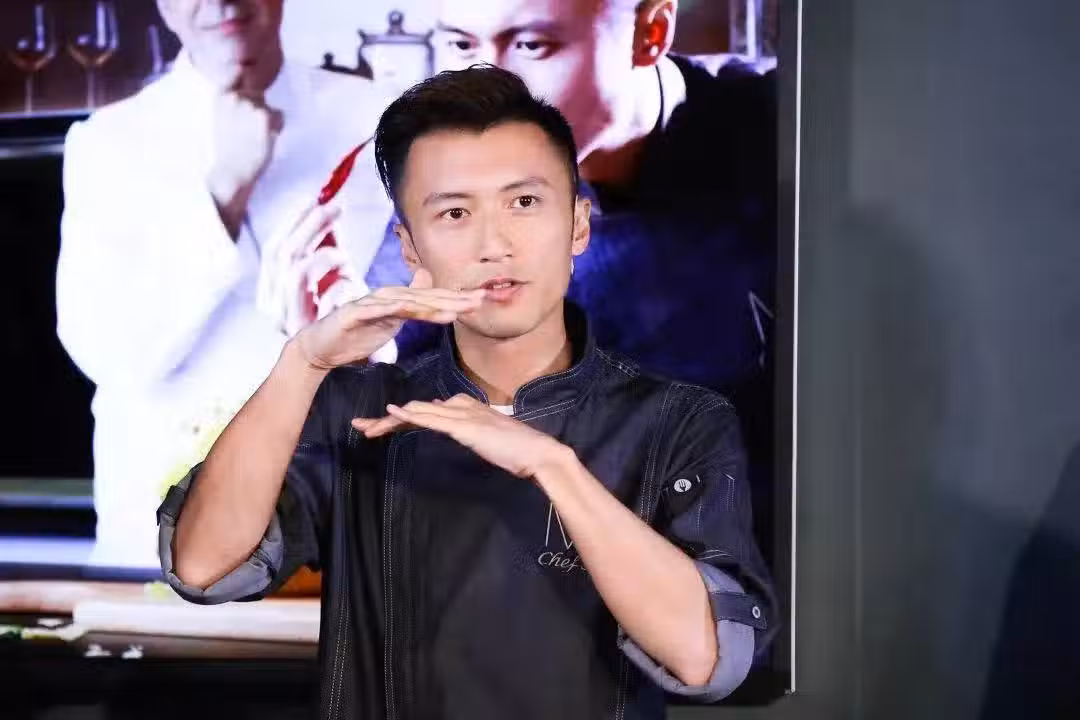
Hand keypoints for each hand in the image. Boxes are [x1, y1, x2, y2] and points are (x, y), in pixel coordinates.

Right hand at [206, 80, 283, 235]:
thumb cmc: (229, 151)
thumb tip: (251, 91)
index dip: (248, 104)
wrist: (231, 172)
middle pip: (258, 95)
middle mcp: (234, 97)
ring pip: (269, 107)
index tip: (244, 121)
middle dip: (259, 112)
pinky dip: (277, 128)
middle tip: (251, 133)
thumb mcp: (223, 120)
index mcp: (221, 97)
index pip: (242, 86)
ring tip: (256, 138)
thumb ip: (235, 106)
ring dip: (268, 122)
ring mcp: (249, 105)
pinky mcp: (263, 115)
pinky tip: (264, 140)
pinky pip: (280, 116)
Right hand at [258, 202, 366, 336]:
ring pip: (290, 266)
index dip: (293, 220)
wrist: (351, 359)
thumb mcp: (336, 276)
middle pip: (280, 251)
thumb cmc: (344, 316)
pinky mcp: (298, 325)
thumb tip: (333, 208)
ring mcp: (282, 314)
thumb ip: (331, 246)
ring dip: (317, 246)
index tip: (315, 197)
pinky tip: (346, 267)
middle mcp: (272, 301)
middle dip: (306, 224)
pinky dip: (325, 271)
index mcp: (275, 289)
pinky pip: (305, 287)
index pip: (276, 247)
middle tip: (333, 204)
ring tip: (342, 241)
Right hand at [293, 271, 485, 370]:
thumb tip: (428, 285)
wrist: (320, 347)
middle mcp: (386, 297)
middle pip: (425, 297)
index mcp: (398, 301)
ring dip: (431, 304)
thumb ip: (411, 306)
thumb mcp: (390, 321)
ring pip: (406, 302)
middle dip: (454, 298)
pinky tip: (410, 309)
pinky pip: (378, 311)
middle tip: (479, 299)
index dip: (457, 299)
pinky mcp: (354, 313)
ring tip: (454, 310)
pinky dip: (394, 308)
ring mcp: (370, 303)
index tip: (482, 300)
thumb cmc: (355, 335)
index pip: (433, 299)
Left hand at [351, 394, 569, 478]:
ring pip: (419, 413)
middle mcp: (460, 407)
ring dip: (390, 419)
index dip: (400, 418)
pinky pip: (432, 419)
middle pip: (416, 411)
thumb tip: (458, 431)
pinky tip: (393, 412)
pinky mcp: (466, 427)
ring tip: (365, 425)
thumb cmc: (517, 452)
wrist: (538, 454)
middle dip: (386, 420)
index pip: (426, 412)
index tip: (377, 427)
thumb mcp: (488, 441)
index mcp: (464, 409)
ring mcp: (463, 415)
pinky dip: (411, 415)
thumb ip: (472, 433)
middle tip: (359, 426)